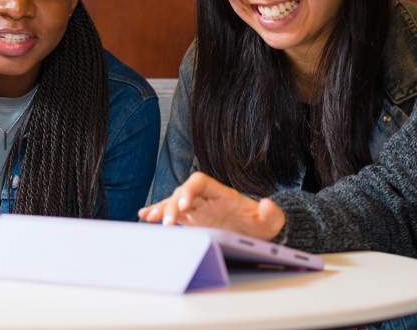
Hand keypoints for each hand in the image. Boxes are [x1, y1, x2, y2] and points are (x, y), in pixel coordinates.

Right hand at [137, 172, 285, 240]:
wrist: (256, 233)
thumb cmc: (261, 225)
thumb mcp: (271, 220)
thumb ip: (271, 213)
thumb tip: (266, 204)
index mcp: (221, 193)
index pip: (199, 182)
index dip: (189, 190)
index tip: (185, 204)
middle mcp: (205, 199)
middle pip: (182, 193)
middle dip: (172, 205)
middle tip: (167, 222)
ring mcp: (196, 210)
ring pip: (173, 204)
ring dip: (162, 210)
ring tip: (150, 218)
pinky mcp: (191, 222)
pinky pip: (172, 215)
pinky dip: (158, 213)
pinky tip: (145, 216)